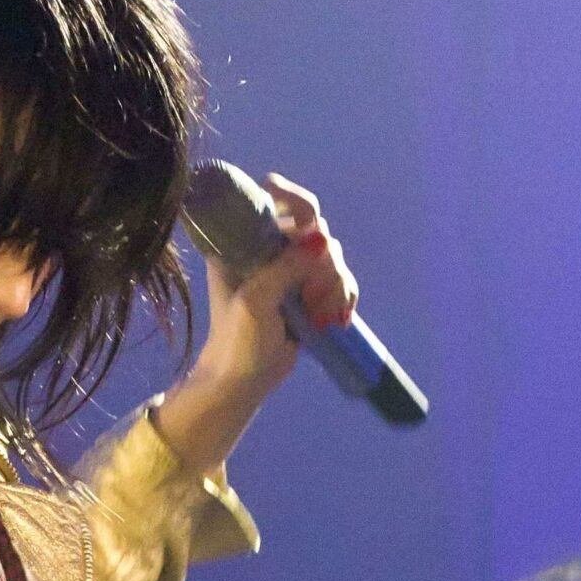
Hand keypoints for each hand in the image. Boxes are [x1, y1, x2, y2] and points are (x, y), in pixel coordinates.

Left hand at [200, 172, 357, 393]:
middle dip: (321, 265)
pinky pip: (339, 278)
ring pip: (331, 256)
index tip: (309, 222)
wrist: (243, 383)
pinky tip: (335, 319)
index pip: (271, 198)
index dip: (294, 201)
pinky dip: (342, 297)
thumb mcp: (255, 301)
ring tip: (320, 318)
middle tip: (310, 298)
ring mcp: (291, 269)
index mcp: (242, 242)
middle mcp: (269, 248)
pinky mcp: (309, 290)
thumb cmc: (237, 342)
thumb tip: (321, 239)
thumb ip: (285, 267)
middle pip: (313, 229)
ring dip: (333, 287)